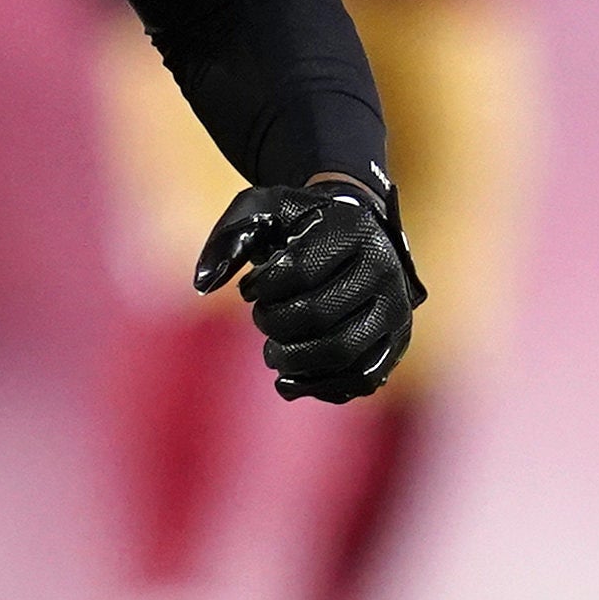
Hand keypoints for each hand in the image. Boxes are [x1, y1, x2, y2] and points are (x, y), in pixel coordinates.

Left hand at [193, 172, 421, 402]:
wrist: (355, 236)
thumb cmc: (300, 225)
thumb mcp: (263, 212)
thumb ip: (228, 240)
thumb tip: (202, 285)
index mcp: (353, 230)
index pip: (301, 269)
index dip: (263, 287)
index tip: (250, 290)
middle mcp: (384, 269)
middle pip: (320, 314)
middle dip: (275, 324)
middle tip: (262, 320)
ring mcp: (395, 310)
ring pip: (343, 353)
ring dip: (294, 360)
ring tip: (273, 353)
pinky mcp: (395, 344)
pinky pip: (359, 380)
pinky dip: (318, 386)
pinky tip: (289, 380)